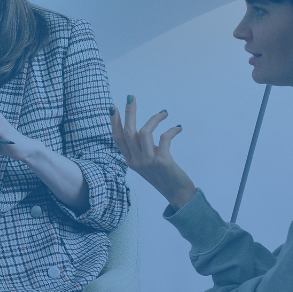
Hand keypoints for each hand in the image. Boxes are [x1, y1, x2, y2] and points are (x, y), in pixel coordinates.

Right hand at [111, 95, 196, 209]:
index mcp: (130, 161)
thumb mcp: (148, 163)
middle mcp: (136, 161)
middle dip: (129, 112)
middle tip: (131, 97)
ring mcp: (148, 162)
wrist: (178, 194)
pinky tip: (177, 128)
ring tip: (164, 114)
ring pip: (143, 133)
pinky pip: (164, 138)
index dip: (115, 123)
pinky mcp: (162, 161)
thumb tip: (144, 131)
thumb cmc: (165, 177)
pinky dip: (171, 130)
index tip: (114, 108)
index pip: (117, 139)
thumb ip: (143, 149)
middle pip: (128, 132)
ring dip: (154, 119)